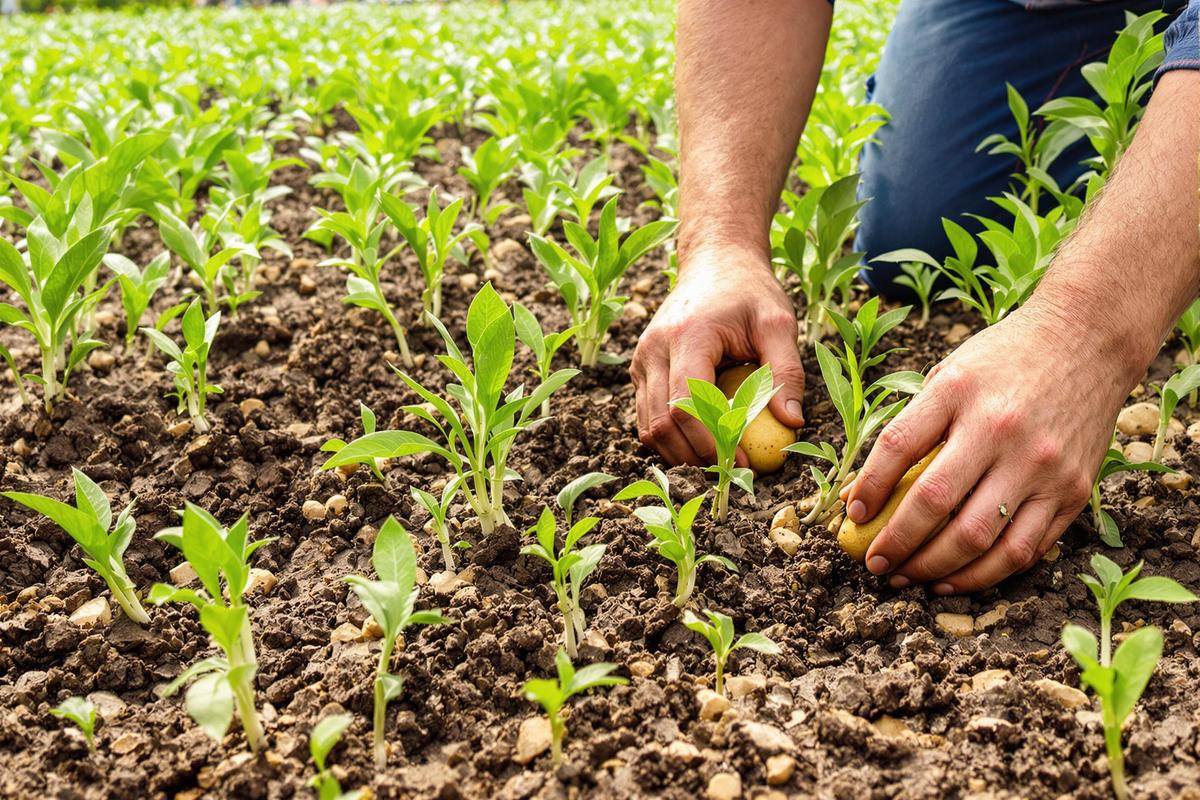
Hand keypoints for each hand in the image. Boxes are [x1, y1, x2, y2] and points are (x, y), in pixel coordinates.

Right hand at [630, 244, 805, 464]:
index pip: (689, 403)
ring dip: (680, 453)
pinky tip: (699, 446)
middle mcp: (655, 348)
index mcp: (689, 335)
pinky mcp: (639, 368)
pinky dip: (669, 439)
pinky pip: (645, 416)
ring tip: (717, 465)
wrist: (714, 261)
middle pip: (663, 422)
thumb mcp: (779, 323)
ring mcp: (641, 358)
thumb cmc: (750, 291)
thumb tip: (792, 422)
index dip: (713, 442)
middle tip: (732, 474)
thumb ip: (787, 371)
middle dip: (696, 456)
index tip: (743, 464)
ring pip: (648, 426)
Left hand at [843, 305, 1135, 592]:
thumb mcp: (948, 376)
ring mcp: (1041, 464)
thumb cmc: (1004, 361)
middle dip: (897, 542)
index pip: (897, 447)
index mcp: (958, 391)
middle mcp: (1000, 429)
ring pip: (979, 538)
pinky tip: (954, 579)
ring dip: (935, 569)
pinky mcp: (1072, 491)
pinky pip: (1024, 550)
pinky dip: (984, 574)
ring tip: (909, 578)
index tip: (851, 516)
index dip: (868, 488)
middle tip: (875, 563)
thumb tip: (861, 495)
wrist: (1087, 340)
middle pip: (935, 502)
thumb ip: (910, 430)